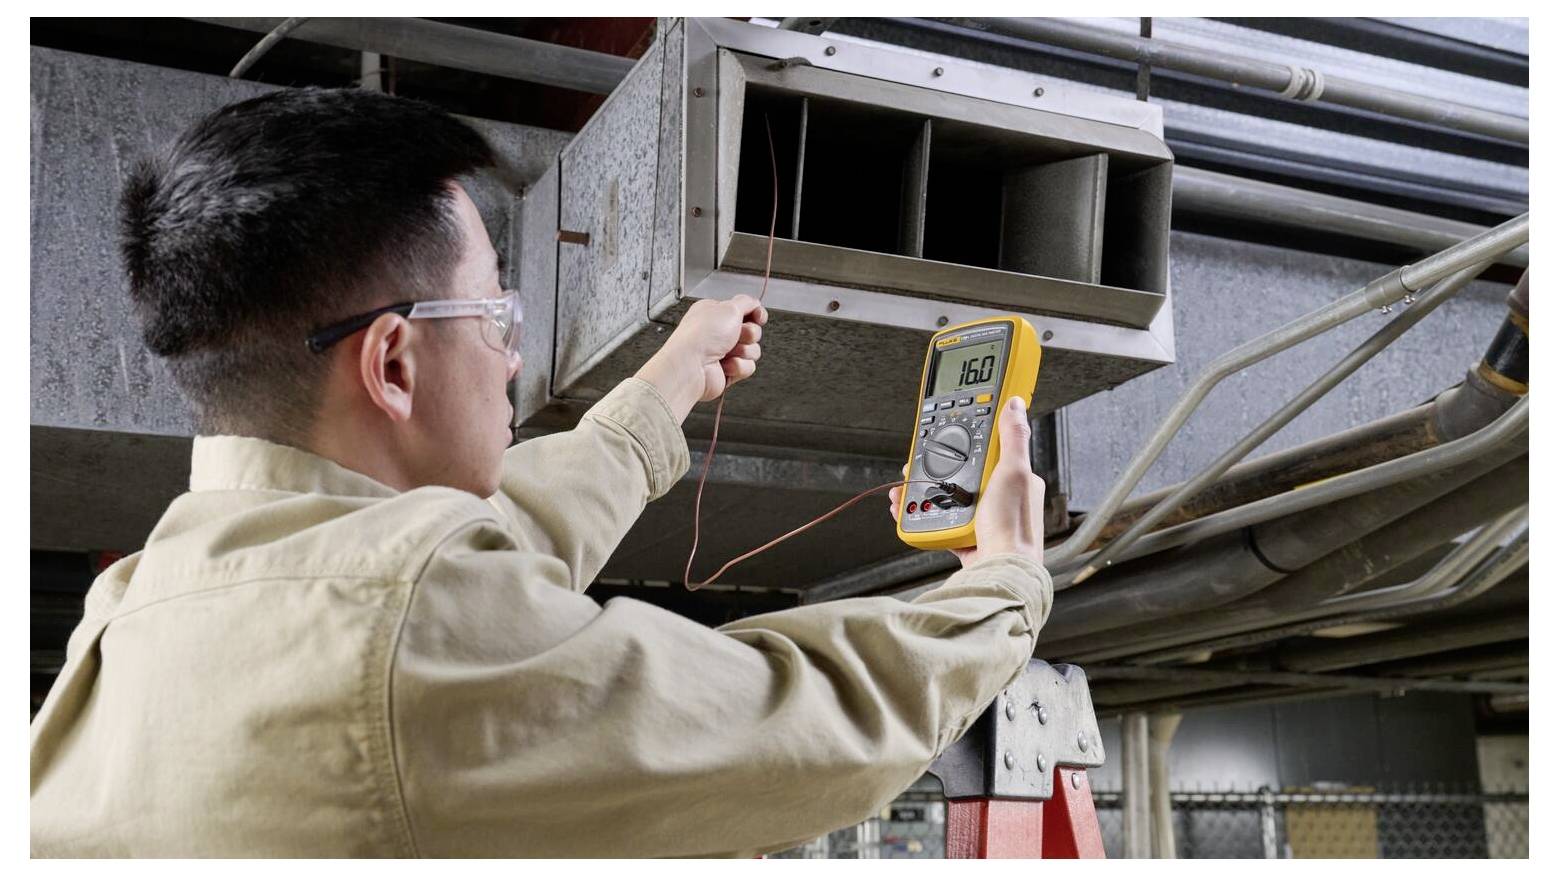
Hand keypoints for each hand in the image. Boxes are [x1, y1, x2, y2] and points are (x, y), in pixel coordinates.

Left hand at [635, 295, 766, 420]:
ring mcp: (723, 352)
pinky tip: (725, 365)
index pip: (745, 311)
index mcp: (715, 313)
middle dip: (749, 334)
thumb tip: (756, 303)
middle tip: (736, 334)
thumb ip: (747, 302)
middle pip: (752, 331)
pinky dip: (739, 366)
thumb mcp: (729, 308)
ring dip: (744, 351)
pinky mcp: (728, 370)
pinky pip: (748, 367)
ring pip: (752, 350)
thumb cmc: (701, 336)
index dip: (756, 314)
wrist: (692, 367)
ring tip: (728, 351)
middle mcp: (718, 332)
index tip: (758, 317)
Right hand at [886, 396, 1045, 567]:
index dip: (963, 442)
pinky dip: (920, 516)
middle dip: (933, 469)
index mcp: (1015, 478)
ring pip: (946, 497)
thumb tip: (1015, 404)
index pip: (985, 450)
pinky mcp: (966, 536)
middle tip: (914, 466)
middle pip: (960, 473)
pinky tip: (909, 512)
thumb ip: (1013, 436)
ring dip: (921, 493)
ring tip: (904, 490)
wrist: (1000, 571)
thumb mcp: (1013, 471)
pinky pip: (939, 520)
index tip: (943, 437)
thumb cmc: (1012, 526)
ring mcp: (982, 517)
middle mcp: (999, 497)